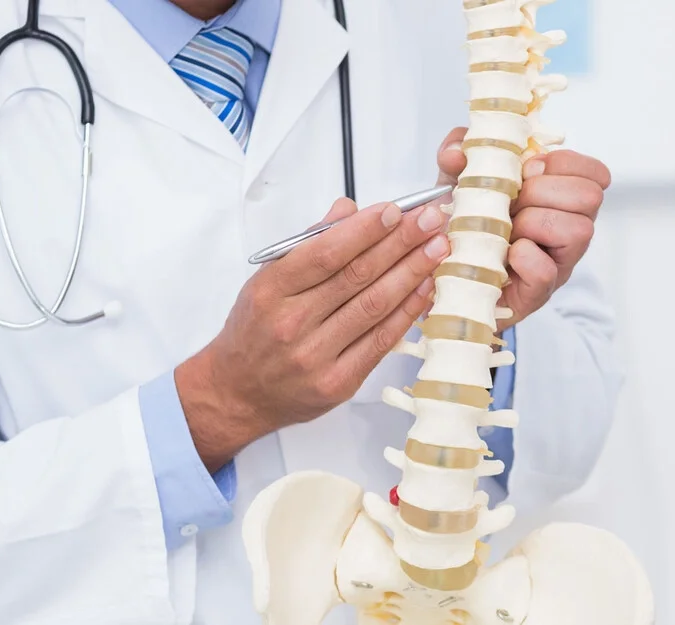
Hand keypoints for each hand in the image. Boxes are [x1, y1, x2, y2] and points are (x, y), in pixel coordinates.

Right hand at [174, 198, 451, 471]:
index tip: (396, 210)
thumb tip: (348, 210)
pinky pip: (381, 341)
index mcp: (271, 290)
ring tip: (438, 248)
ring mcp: (316, 356)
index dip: (366, 230)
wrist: (237, 393)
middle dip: (401, 243)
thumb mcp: (267, 280)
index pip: (326, 253)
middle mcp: (292, 323)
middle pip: (357, 275)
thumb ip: (308, 244)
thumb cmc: (254, 330)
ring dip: (412, 273)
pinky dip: (407, 312)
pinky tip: (426, 288)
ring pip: (374, 306)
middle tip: (431, 220)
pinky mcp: (338, 383)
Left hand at [435, 128, 610, 330]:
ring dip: (534, 222)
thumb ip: (456, 153)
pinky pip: (545, 270)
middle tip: (513, 203)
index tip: (528, 170)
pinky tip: (505, 255)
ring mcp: (558, 263)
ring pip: (578, 230)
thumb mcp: (459, 180)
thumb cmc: (464, 227)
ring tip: (508, 230)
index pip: (594, 173)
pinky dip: (523, 257)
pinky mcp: (538, 292)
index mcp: (560, 199)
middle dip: (543, 191)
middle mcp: (569, 230)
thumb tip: (456, 152)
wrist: (447, 275)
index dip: (562, 163)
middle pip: (590, 196)